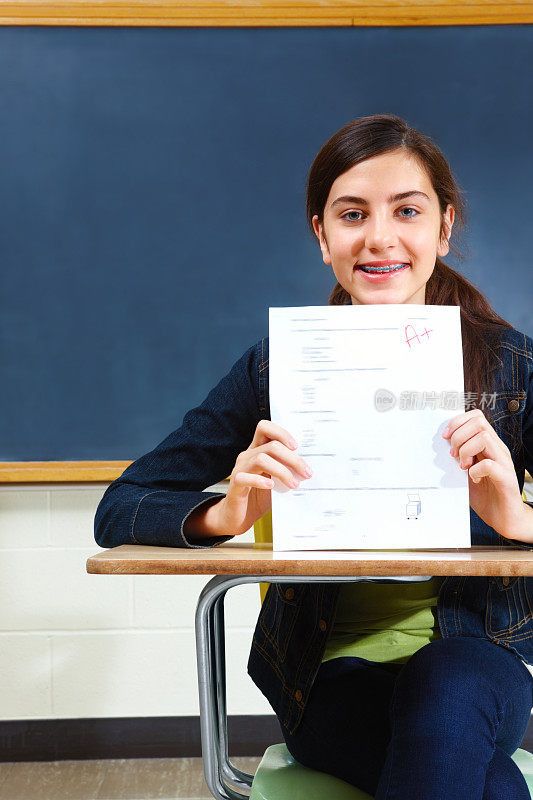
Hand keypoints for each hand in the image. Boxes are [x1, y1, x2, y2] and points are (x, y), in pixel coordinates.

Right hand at [212, 420, 312, 536]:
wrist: (240, 517)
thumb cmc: (260, 497)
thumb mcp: (277, 481)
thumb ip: (288, 471)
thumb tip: (308, 469)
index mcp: (257, 450)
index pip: (265, 428)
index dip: (281, 433)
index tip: (296, 447)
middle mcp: (247, 456)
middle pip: (271, 446)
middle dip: (292, 458)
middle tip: (306, 473)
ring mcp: (239, 469)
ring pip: (261, 459)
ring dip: (282, 471)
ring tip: (294, 484)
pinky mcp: (234, 484)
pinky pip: (245, 477)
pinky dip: (260, 481)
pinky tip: (271, 487)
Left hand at [442, 408, 524, 539]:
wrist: (504, 517)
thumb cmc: (485, 494)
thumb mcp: (466, 471)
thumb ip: (458, 457)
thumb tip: (439, 446)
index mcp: (489, 445)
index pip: (476, 417)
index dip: (457, 422)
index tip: (445, 437)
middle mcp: (498, 449)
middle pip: (479, 422)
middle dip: (459, 436)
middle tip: (454, 455)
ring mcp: (504, 462)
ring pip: (484, 438)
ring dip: (466, 451)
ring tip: (463, 466)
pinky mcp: (506, 478)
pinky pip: (490, 464)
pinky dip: (476, 470)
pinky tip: (474, 478)